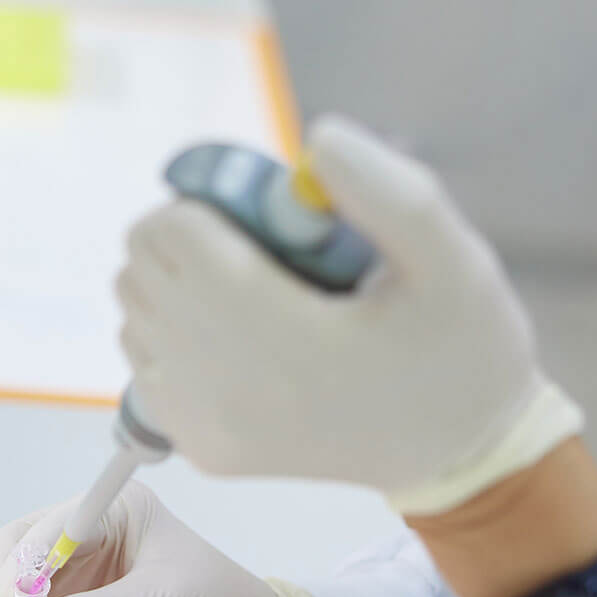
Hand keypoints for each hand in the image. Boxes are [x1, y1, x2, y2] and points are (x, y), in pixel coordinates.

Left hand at [117, 117, 582, 512]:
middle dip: (189, 238)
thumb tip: (315, 141)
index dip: (205, 205)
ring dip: (178, 286)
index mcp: (283, 337)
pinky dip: (175, 339)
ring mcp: (207, 426)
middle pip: (140, 269)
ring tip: (256, 294)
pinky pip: (144, 366)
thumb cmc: (462, 352)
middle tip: (265, 251)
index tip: (262, 219)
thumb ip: (389, 190)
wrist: (459, 455)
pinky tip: (241, 339)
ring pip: (135, 314)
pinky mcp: (202, 449)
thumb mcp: (455, 261)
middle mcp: (227, 388)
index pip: (171, 237)